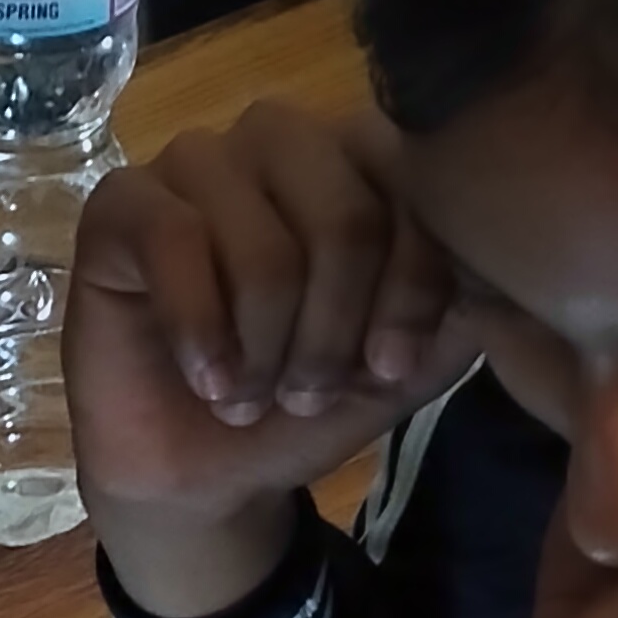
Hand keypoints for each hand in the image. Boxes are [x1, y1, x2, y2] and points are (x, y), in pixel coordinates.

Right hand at [69, 100, 479, 617]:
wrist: (204, 476)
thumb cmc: (300, 406)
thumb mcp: (403, 363)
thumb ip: (457, 306)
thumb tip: (497, 271)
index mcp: (359, 158)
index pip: (413, 185)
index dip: (411, 287)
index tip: (389, 370)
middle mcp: (281, 141)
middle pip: (345, 213)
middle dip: (334, 330)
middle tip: (308, 393)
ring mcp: (197, 162)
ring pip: (264, 244)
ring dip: (267, 348)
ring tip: (253, 396)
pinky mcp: (120, 204)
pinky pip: (176, 246)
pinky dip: (203, 335)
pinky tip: (208, 381)